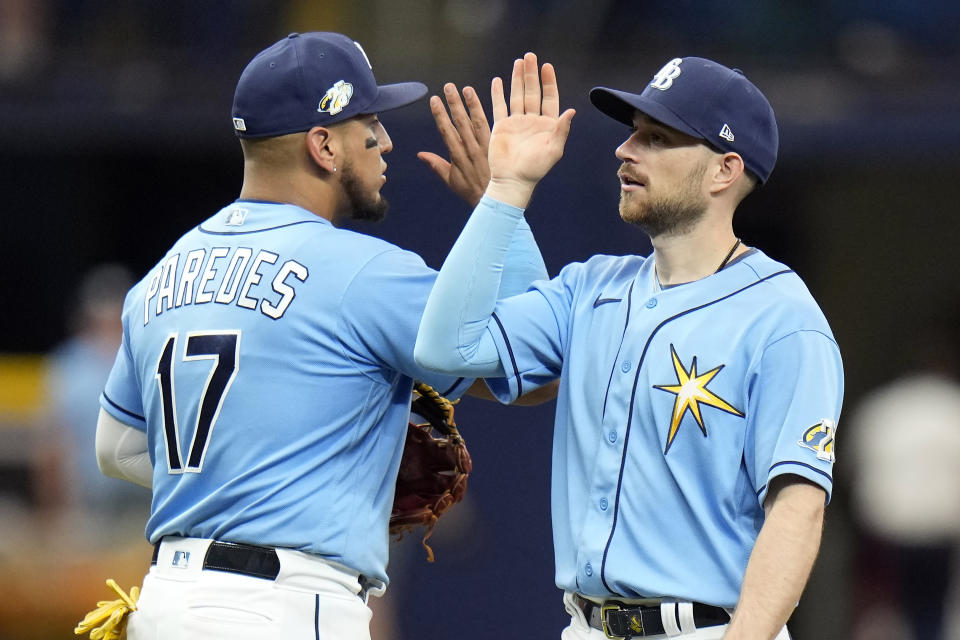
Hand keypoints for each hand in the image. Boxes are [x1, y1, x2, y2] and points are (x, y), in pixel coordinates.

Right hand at [417, 84, 490, 206]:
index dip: (440, 115)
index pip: (446, 131)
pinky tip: (492, 100)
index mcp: (457, 156)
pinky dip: (492, 113)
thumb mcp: (451, 181)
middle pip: (460, 123)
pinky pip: (494, 127)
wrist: (496, 199)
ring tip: (466, 89)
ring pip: (477, 122)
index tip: (434, 100)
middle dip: (454, 104)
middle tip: (449, 87)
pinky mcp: (497, 146)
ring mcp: (485, 147)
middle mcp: (470, 149)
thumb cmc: (473, 192)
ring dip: (472, 105)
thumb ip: (436, 165)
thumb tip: (420, 154)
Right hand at [486, 52, 575, 208]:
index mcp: (547, 125)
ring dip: (517, 79)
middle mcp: (532, 121)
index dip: (549, 82)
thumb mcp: (554, 149)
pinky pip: (499, 106)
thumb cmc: (535, 168)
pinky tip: (498, 80)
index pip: (550, 98)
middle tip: (530, 56)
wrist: (513, 181)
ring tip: (518, 62)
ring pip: (517, 96)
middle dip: (532, 75)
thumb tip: (571, 111)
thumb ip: (562, 130)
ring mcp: (516, 123)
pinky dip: (498, 94)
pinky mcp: (501, 127)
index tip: (547, 66)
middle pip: (532, 92)